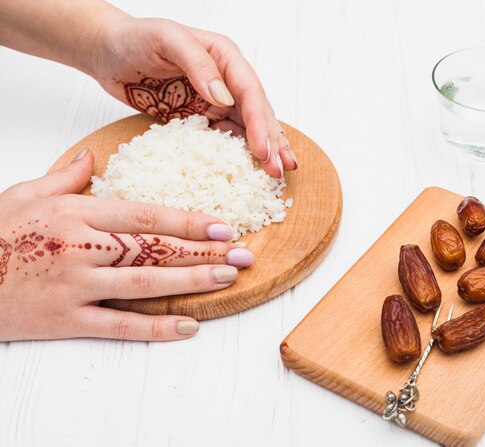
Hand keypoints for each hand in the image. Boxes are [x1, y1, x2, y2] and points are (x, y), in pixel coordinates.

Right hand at [0, 149, 253, 341]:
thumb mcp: (26, 193)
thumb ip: (66, 175)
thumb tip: (94, 155)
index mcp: (78, 212)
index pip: (147, 215)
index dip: (190, 221)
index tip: (225, 226)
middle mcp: (82, 247)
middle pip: (156, 249)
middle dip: (205, 252)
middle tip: (244, 255)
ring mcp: (76, 285)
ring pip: (145, 284)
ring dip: (191, 283)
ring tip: (228, 279)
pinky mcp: (66, 319)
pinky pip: (119, 325)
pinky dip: (155, 328)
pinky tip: (189, 326)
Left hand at [90, 17, 296, 177]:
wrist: (107, 52)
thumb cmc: (134, 38)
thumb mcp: (166, 39)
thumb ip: (197, 65)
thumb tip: (224, 98)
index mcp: (224, 57)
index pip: (250, 92)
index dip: (260, 122)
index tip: (263, 150)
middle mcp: (225, 79)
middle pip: (256, 113)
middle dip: (271, 141)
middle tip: (281, 170)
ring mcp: (214, 99)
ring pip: (246, 127)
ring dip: (262, 150)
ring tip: (277, 173)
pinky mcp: (200, 116)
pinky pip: (224, 136)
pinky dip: (239, 153)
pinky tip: (250, 168)